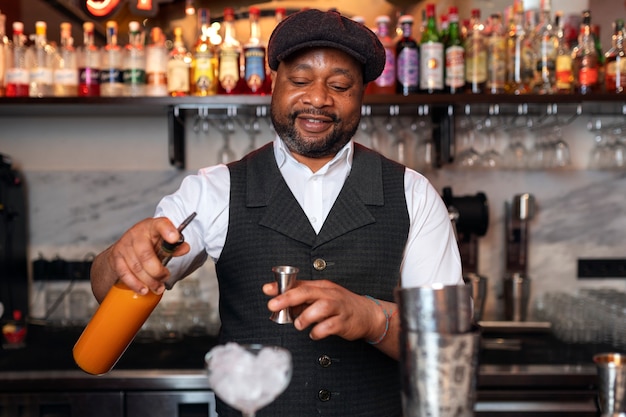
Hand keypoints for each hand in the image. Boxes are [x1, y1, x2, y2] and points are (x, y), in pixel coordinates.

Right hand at [92, 217, 189, 299]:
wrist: (124, 247)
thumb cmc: (147, 243)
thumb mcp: (162, 241)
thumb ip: (174, 246)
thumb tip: (184, 248)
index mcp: (152, 226)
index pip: (160, 224)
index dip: (168, 231)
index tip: (174, 238)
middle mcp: (136, 234)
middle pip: (146, 254)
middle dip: (157, 271)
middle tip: (165, 277)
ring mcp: (124, 246)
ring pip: (136, 267)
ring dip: (149, 281)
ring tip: (158, 287)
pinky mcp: (116, 258)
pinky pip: (125, 274)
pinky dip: (135, 284)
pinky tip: (144, 289)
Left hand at [263, 279, 385, 342]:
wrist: (368, 314)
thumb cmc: (340, 305)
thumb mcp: (321, 296)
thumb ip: (299, 297)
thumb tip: (275, 297)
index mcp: (322, 287)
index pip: (300, 284)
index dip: (282, 287)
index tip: (267, 290)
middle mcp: (330, 294)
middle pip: (308, 292)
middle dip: (289, 298)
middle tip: (273, 305)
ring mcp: (339, 307)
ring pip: (322, 307)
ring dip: (306, 316)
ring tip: (298, 324)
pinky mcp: (345, 322)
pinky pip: (331, 326)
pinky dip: (319, 331)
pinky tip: (314, 334)